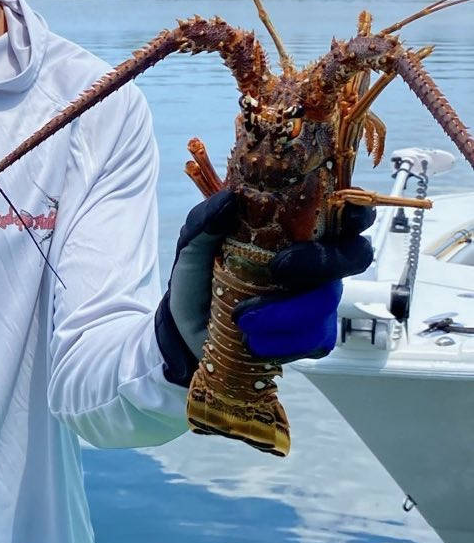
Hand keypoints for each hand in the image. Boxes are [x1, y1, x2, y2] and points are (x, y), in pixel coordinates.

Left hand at [155, 189, 373, 383]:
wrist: (186, 329)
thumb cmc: (200, 278)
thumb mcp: (193, 247)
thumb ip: (206, 221)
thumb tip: (228, 200)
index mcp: (298, 231)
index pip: (345, 214)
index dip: (355, 213)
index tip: (342, 218)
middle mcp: (317, 262)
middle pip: (352, 256)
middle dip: (319, 262)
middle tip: (277, 268)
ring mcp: (319, 301)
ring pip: (327, 303)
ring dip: (286, 312)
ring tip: (241, 318)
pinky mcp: (312, 337)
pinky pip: (315, 339)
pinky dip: (283, 343)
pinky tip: (253, 341)